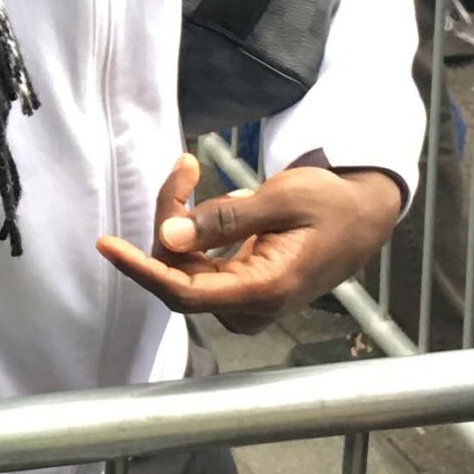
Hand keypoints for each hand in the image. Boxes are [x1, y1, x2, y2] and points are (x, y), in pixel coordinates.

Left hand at [99, 156, 403, 336]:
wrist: (366, 217)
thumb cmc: (332, 203)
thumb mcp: (284, 199)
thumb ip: (226, 220)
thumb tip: (169, 236)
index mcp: (265, 290)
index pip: (184, 292)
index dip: (141, 269)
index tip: (108, 244)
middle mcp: (251, 307)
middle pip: (179, 273)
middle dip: (169, 219)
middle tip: (184, 166)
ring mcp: (245, 303)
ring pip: (185, 268)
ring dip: (179, 220)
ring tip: (191, 172)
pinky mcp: (241, 290)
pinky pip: (198, 265)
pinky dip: (192, 230)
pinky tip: (206, 194)